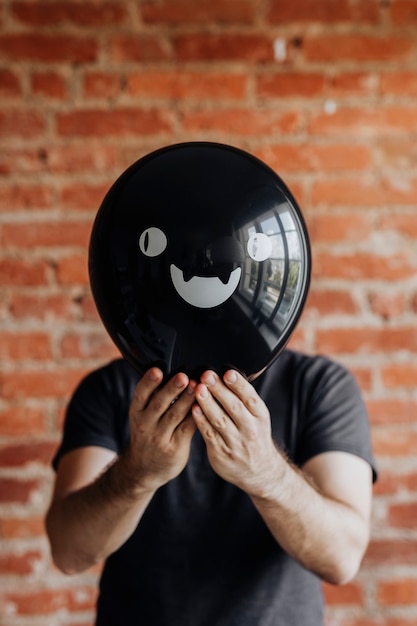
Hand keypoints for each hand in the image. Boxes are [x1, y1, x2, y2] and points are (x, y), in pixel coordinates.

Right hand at [124, 368, 196, 491]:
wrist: (144, 469)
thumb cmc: (148, 434)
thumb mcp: (142, 417)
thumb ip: (154, 398)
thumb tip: (176, 372)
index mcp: (136, 413)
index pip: (140, 394)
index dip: (148, 382)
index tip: (157, 370)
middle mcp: (145, 425)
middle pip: (159, 404)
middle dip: (172, 389)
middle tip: (183, 376)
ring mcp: (159, 438)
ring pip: (174, 415)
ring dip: (187, 400)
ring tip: (197, 387)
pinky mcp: (174, 448)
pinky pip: (186, 429)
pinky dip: (195, 416)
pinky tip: (203, 406)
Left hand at [192, 369, 280, 496]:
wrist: (259, 472)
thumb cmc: (254, 437)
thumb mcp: (258, 418)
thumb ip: (244, 400)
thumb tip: (226, 375)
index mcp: (260, 417)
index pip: (250, 398)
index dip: (239, 385)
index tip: (227, 373)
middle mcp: (250, 430)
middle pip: (234, 407)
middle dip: (219, 390)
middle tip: (206, 376)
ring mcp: (236, 443)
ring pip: (220, 420)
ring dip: (207, 403)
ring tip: (197, 389)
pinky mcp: (221, 454)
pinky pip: (209, 434)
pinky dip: (201, 421)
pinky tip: (193, 409)